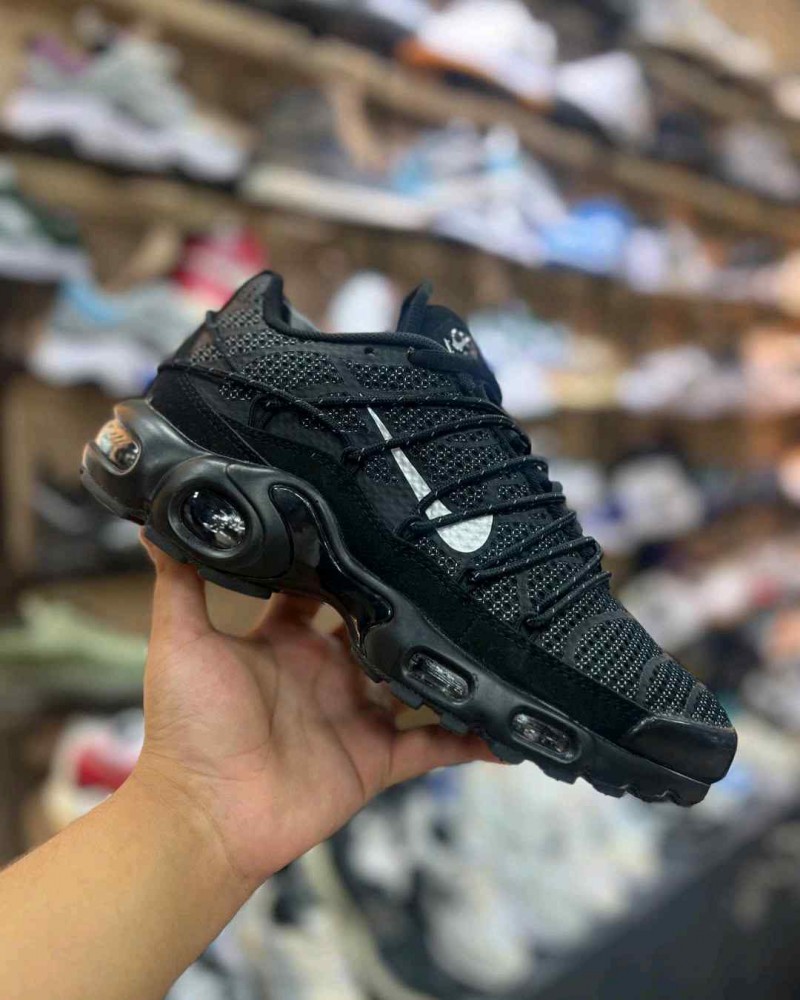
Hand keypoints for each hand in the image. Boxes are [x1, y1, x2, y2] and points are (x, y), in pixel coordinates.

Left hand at [134, 537, 493, 891]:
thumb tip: (157, 519)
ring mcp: (354, 717)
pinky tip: (509, 726)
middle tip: (446, 567)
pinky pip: (433, 748)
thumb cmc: (186, 731)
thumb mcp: (180, 642)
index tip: (375, 527)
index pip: (321, 590)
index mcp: (285, 642)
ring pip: (413, 684)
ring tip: (490, 631)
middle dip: (405, 603)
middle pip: (376, 629)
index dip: (343, 561)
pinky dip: (470, 741)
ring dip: (445, 665)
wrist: (204, 817)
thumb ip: (180, 582)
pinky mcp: (376, 760)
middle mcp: (325, 674)